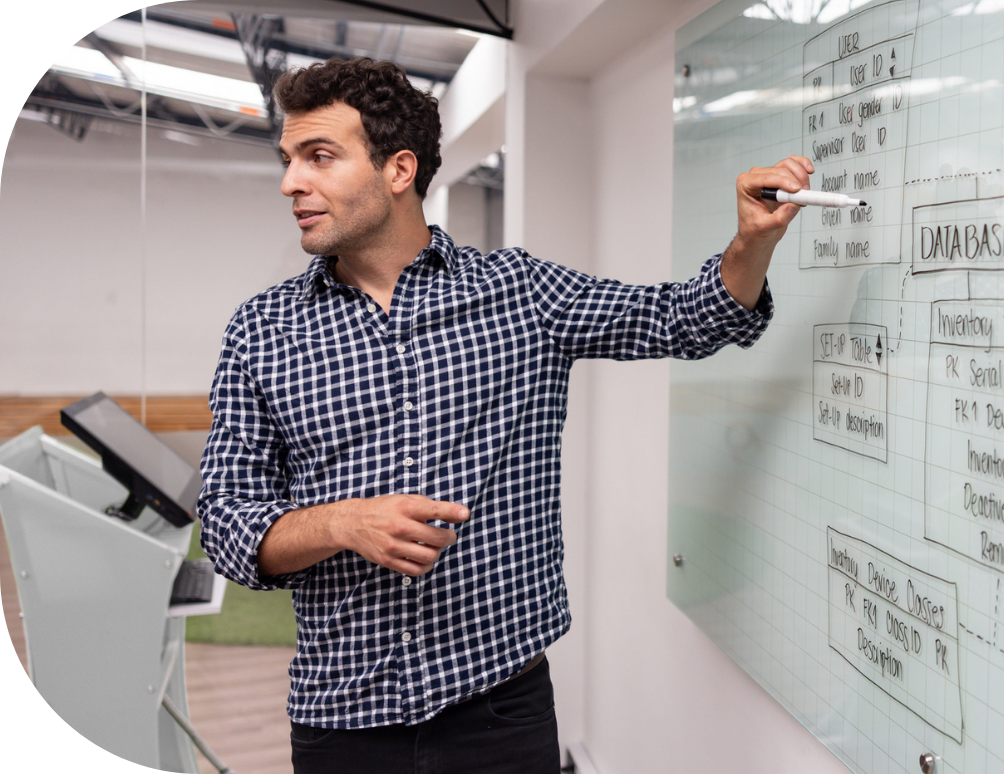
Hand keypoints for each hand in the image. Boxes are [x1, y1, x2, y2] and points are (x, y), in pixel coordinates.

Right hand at [330, 494, 469, 575]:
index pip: (433, 509)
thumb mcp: (406, 500)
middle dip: (449, 537)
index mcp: (405, 507)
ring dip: (438, 552)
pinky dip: (427, 566)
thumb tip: (459, 514)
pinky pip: (416, 570)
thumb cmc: (386, 509)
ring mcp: (393, 546)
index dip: (452, 511)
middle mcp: (399, 526)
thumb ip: (431, 506)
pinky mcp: (388, 561)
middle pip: (437, 538)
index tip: (465, 514)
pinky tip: (425, 558)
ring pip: (429, 556)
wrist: (354, 522)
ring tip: (434, 546)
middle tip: (448, 535)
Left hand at [735, 155, 814, 248]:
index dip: (784, 182)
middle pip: (780, 170)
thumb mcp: (765, 228)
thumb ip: (779, 218)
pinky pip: (792, 163)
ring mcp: (767, 175)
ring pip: (788, 164)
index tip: (797, 190)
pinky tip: (809, 171)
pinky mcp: (778, 177)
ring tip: (805, 193)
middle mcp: (755, 177)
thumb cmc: (753, 230)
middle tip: (804, 197)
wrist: (755, 234)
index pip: (767, 177)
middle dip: (795, 181)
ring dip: (801, 175)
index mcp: (745, 185)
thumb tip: (793, 205)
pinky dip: (802, 165)